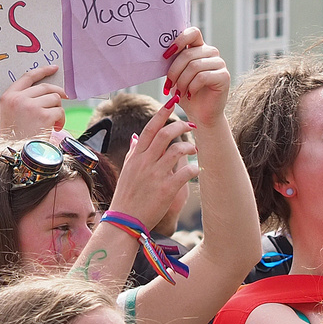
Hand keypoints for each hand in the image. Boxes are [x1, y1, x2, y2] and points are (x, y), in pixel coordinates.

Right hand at [0, 64, 66, 138]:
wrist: (16, 154)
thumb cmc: (16, 137)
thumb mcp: (12, 114)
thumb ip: (23, 100)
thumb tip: (47, 91)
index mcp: (8, 96)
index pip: (28, 77)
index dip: (43, 71)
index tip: (54, 69)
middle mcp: (18, 99)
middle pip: (45, 87)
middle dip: (58, 93)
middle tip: (66, 98)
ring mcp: (30, 106)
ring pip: (55, 98)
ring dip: (58, 110)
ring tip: (53, 123)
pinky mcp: (43, 115)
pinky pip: (59, 111)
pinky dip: (61, 119)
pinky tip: (54, 128)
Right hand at [109, 100, 197, 227]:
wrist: (125, 221)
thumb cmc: (127, 197)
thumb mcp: (127, 171)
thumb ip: (133, 152)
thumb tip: (135, 136)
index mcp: (136, 156)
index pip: (150, 128)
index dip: (162, 113)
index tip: (173, 102)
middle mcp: (145, 162)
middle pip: (165, 134)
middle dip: (181, 125)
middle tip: (191, 125)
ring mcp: (156, 175)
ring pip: (177, 150)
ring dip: (190, 146)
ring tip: (195, 148)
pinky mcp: (166, 189)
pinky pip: (185, 172)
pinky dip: (194, 168)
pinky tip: (197, 169)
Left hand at [163, 28, 229, 130]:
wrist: (200, 115)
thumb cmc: (187, 94)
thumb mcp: (176, 75)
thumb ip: (173, 62)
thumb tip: (163, 53)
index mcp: (199, 48)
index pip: (192, 33)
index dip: (179, 41)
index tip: (165, 55)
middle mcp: (211, 53)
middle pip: (188, 54)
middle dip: (174, 71)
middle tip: (168, 85)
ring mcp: (219, 63)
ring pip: (194, 66)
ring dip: (182, 82)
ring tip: (180, 93)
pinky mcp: (224, 76)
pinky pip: (202, 77)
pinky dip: (192, 87)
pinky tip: (190, 94)